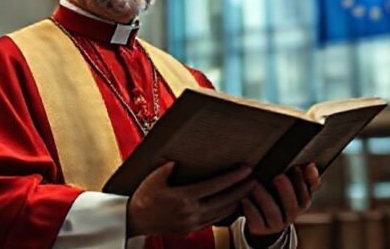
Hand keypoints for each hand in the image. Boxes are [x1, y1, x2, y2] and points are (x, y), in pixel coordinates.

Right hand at [127, 162, 255, 236]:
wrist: (135, 220)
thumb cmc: (144, 197)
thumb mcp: (155, 177)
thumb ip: (169, 168)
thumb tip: (180, 161)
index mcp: (184, 198)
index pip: (215, 186)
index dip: (233, 177)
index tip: (246, 170)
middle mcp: (190, 212)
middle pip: (224, 200)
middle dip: (241, 189)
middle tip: (254, 180)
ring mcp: (191, 222)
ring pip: (221, 213)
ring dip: (236, 202)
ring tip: (247, 192)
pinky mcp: (190, 229)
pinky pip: (213, 221)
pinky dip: (224, 212)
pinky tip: (230, 205)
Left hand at [242, 163, 321, 238]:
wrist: (263, 220)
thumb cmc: (279, 196)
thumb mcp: (292, 187)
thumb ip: (303, 177)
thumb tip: (311, 166)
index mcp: (301, 204)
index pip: (306, 196)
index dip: (303, 183)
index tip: (296, 168)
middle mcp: (290, 216)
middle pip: (292, 206)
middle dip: (286, 191)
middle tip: (278, 177)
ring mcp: (275, 224)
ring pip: (273, 213)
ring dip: (264, 198)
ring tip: (255, 184)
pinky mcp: (260, 229)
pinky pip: (256, 222)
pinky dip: (251, 210)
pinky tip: (245, 199)